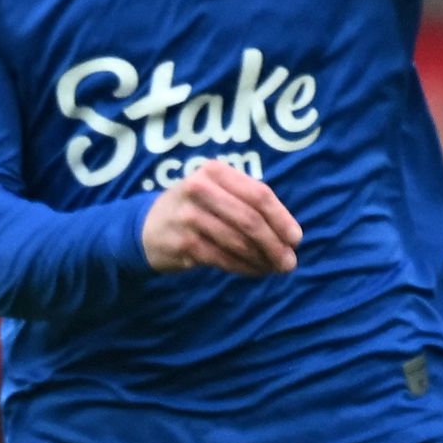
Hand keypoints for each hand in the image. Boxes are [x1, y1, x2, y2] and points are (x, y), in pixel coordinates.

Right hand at [140, 161, 301, 275]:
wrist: (146, 227)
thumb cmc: (194, 208)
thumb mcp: (216, 190)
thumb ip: (249, 203)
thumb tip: (290, 236)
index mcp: (215, 172)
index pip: (259, 195)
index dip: (281, 218)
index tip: (296, 239)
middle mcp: (199, 189)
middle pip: (250, 220)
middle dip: (275, 244)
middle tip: (289, 262)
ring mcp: (189, 218)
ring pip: (239, 242)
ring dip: (262, 259)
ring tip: (274, 268)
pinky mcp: (183, 244)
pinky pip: (224, 259)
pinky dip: (244, 268)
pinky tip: (254, 271)